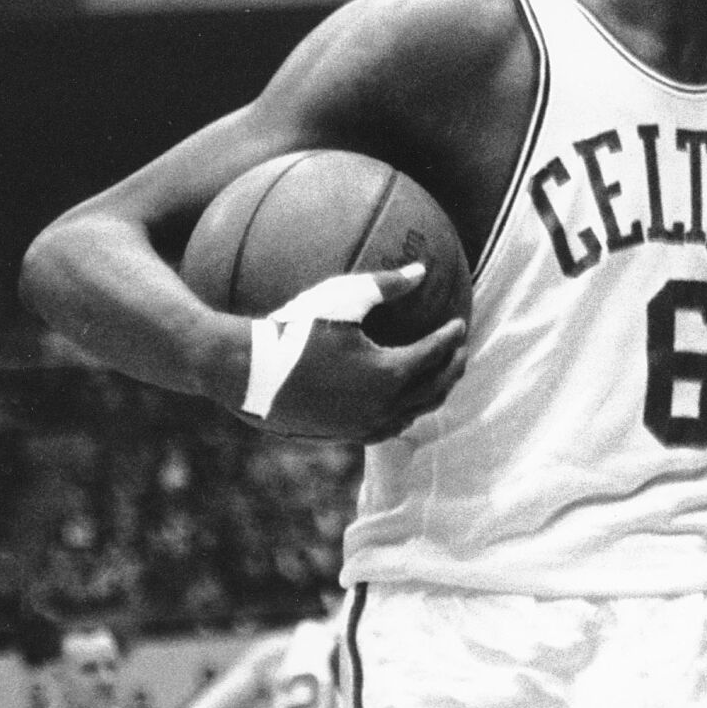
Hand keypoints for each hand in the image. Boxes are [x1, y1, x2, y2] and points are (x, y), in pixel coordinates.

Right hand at [259, 265, 468, 440]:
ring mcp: (362, 426)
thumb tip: (422, 271)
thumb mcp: (344, 298)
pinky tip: (400, 403)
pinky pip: (386, 429)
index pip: (434, 355)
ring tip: (438, 377)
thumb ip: (387, 285)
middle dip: (453, 368)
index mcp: (389, 374)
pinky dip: (404, 414)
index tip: (459, 323)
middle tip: (460, 350)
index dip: (450, 338)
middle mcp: (382, 407)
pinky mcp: (342, 436)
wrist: (246, 371)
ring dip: (431, 395)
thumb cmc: (294, 329)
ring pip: (413, 414)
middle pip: (434, 389)